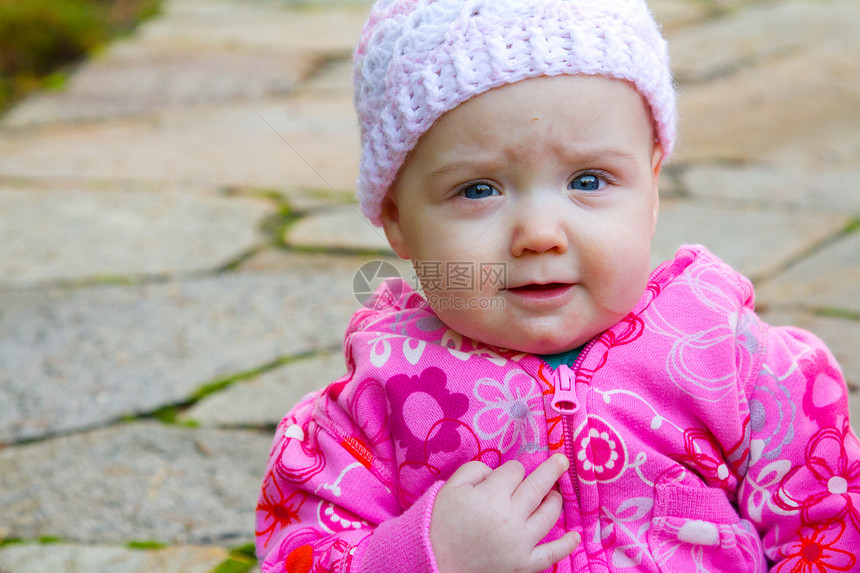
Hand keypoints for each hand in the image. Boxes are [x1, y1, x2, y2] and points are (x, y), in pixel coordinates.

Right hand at [429, 453, 580, 572]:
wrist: (435, 565)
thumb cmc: (441, 525)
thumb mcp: (450, 488)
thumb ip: (474, 470)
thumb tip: (497, 472)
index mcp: (491, 496)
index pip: (515, 470)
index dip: (511, 470)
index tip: (504, 476)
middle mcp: (511, 517)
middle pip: (538, 486)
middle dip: (552, 469)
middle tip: (562, 461)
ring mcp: (521, 543)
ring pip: (549, 513)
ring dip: (555, 500)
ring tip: (555, 494)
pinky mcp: (525, 565)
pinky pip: (552, 554)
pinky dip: (567, 545)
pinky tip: (576, 536)